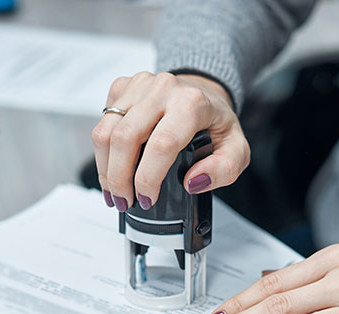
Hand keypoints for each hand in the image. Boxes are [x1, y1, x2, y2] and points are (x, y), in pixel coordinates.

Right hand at [92, 72, 249, 210]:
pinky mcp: (123, 88)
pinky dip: (103, 152)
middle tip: (125, 201)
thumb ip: (224, 169)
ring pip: (105, 131)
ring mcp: (139, 86)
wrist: (203, 92)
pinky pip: (102, 122)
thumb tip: (193, 182)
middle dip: (119, 179)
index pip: (161, 144)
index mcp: (191, 103)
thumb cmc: (215, 122)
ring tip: (114, 190)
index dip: (148, 178)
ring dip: (105, 169)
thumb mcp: (236, 150)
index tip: (147, 198)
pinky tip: (114, 166)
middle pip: (125, 139)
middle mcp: (163, 89)